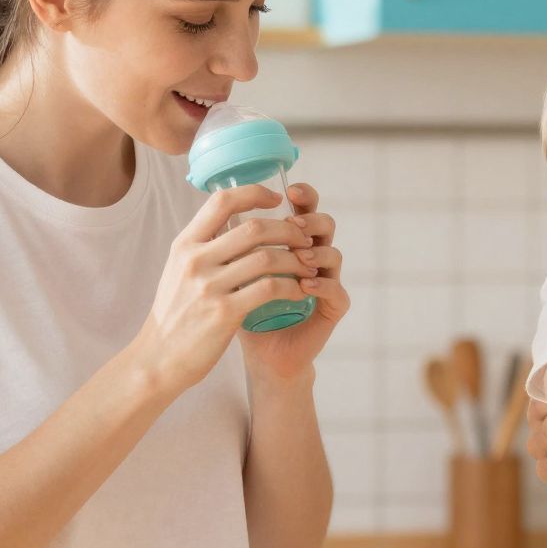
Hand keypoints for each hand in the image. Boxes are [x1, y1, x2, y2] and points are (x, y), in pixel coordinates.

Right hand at [133, 184, 321, 395]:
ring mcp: (209, 286)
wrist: (158, 358)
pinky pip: (270, 288)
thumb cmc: (175, 315)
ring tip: (310, 267)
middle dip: (288, 231)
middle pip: (254, 227)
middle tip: (305, 240)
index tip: (277, 199)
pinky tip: (301, 290)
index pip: (222, 200)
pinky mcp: (225, 312)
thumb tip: (231, 221)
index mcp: (184, 245)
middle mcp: (195, 260)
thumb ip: (203, 247)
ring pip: (267, 257)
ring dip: (296, 260)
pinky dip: (293, 286)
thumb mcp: (178, 271)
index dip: (254, 193)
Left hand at [239, 183, 349, 383]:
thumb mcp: (230, 274)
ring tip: (300, 256)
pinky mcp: (332, 309)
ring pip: (334, 254)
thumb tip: (209, 210)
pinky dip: (322, 285)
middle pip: (325, 224)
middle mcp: (313, 258)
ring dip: (317, 251)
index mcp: (292, 243)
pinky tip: (305, 286)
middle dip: (311, 218)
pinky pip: (336, 290)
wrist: (261, 356)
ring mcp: (326, 281)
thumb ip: (229, 245)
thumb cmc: (243, 312)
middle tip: (294, 223)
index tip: (286, 191)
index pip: (304, 209)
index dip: (303, 196)